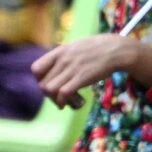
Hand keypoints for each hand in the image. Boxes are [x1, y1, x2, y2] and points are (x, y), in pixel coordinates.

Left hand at [32, 33, 151, 105]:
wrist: (116, 50)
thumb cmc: (98, 48)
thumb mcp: (75, 47)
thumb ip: (64, 56)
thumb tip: (56, 66)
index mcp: (59, 52)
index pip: (35, 69)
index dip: (39, 79)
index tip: (48, 83)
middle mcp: (62, 60)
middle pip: (42, 83)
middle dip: (47, 94)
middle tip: (56, 97)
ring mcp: (71, 69)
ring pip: (49, 89)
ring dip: (54, 99)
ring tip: (62, 102)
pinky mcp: (81, 78)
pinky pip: (63, 93)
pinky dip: (62, 102)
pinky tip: (67, 104)